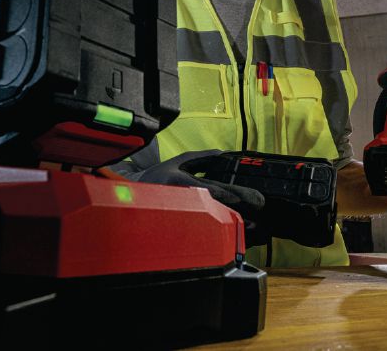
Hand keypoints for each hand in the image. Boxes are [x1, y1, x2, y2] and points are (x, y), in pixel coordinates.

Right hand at [110, 150, 269, 245]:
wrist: (130, 195)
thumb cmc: (157, 178)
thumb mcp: (177, 162)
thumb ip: (200, 158)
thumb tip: (221, 154)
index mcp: (184, 182)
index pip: (213, 189)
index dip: (231, 195)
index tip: (248, 199)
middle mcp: (184, 199)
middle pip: (216, 206)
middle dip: (238, 210)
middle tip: (257, 214)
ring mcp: (183, 213)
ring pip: (211, 220)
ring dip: (232, 223)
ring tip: (250, 227)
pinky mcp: (180, 223)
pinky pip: (203, 228)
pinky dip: (219, 231)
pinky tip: (232, 233)